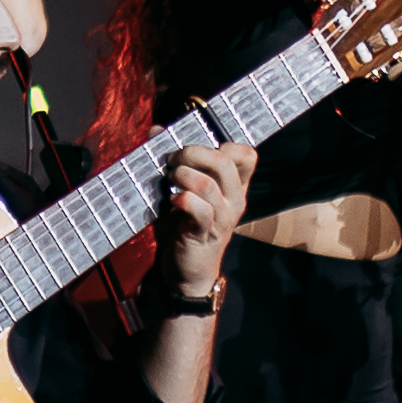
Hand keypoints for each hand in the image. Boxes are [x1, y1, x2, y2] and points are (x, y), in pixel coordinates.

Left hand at [153, 136, 254, 297]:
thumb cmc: (184, 226)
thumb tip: (155, 130)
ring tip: (170, 180)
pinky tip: (172, 201)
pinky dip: (182, 199)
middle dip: (193, 152)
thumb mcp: (184, 190)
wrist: (187, 272)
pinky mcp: (206, 233)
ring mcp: (223, 217)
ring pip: (209, 184)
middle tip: (174, 160)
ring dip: (183, 175)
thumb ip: (175, 161)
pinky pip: (198, 209)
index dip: (223, 142)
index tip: (195, 145)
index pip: (246, 154)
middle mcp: (235, 200)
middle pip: (225, 161)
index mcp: (235, 186)